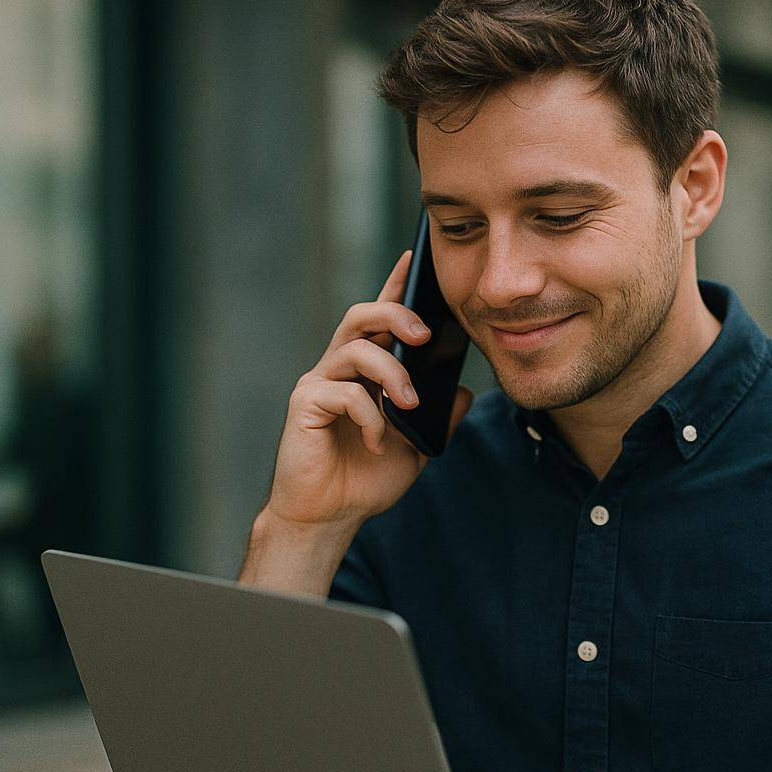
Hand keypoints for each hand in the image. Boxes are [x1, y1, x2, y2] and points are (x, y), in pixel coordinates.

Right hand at [264, 251, 472, 530]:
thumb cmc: (366, 478)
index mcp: (364, 369)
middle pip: (362, 316)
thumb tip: (465, 392)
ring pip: (355, 349)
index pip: (380, 317)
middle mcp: (339, 367)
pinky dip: (372, 418)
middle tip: (425, 335)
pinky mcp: (305, 405)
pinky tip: (379, 444)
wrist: (331, 516)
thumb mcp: (417, 447)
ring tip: (410, 404)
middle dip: (396, 315)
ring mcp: (320, 383)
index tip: (414, 256)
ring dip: (392, 374)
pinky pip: (344, 393)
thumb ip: (439, 418)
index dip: (395, 284)